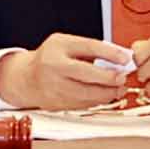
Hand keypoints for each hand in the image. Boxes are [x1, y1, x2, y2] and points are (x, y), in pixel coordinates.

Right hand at [0, 33, 149, 110]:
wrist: (25, 79)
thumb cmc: (50, 58)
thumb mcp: (66, 44)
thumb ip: (89, 49)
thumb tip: (118, 57)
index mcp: (58, 47)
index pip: (88, 47)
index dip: (109, 53)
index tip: (125, 58)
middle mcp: (54, 67)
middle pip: (87, 74)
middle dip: (109, 78)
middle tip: (123, 78)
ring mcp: (54, 88)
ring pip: (87, 94)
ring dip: (107, 93)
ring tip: (119, 89)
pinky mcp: (57, 104)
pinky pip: (83, 104)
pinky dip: (97, 101)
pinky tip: (106, 96)